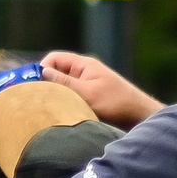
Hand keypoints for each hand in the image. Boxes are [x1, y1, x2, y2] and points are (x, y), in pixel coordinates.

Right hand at [39, 51, 162, 127]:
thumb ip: (64, 82)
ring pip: (61, 87)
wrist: (140, 118)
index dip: (42, 68)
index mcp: (84, 65)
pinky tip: (62, 115)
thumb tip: (41, 72)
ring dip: (55, 97)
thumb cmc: (117, 103)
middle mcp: (83, 73)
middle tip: (36, 99)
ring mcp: (86, 86)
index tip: (36, 85)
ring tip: (50, 109)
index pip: (54, 59)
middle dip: (46, 84)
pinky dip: (63, 104)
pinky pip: (69, 98)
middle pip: (55, 73)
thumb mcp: (88, 92)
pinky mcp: (89, 99)